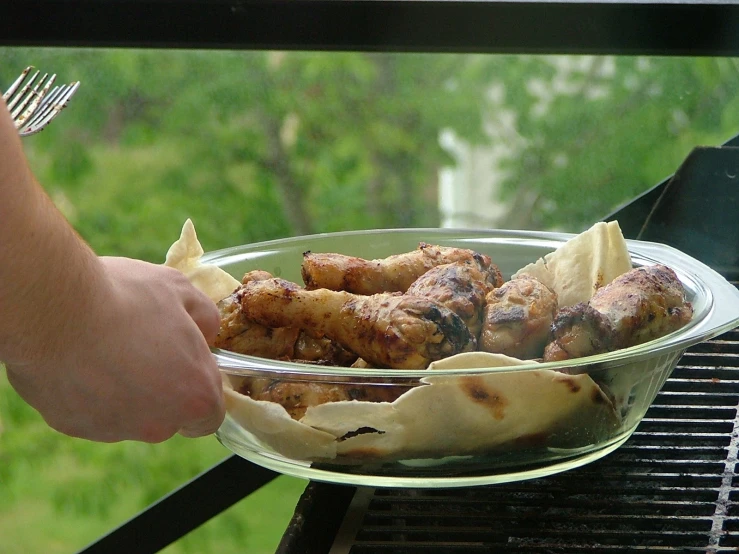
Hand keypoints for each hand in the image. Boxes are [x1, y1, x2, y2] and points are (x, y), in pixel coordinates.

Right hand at [5, 256, 224, 442]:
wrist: (53, 309)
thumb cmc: (126, 298)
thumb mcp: (182, 291)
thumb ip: (205, 317)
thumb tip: (205, 333)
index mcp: (195, 396)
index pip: (209, 414)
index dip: (199, 388)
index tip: (185, 364)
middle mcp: (159, 424)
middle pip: (169, 416)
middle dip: (162, 388)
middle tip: (144, 348)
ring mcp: (114, 430)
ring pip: (129, 415)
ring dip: (125, 390)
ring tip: (106, 347)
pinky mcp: (74, 426)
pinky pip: (91, 411)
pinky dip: (89, 391)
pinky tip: (79, 358)